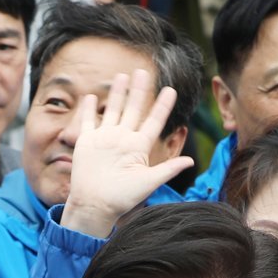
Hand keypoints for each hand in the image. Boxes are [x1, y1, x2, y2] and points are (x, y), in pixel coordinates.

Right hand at [60, 69, 193, 236]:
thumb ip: (168, 169)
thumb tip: (191, 161)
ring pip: (113, 110)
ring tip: (123, 76)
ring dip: (118, 94)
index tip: (171, 90)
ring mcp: (104, 139)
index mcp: (138, 147)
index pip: (153, 121)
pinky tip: (91, 97)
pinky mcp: (86, 142)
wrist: (96, 205)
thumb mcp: (149, 182)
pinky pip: (88, 121)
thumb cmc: (123, 198)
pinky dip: (89, 109)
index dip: (162, 106)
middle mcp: (123, 139)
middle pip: (133, 109)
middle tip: (144, 71)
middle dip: (139, 91)